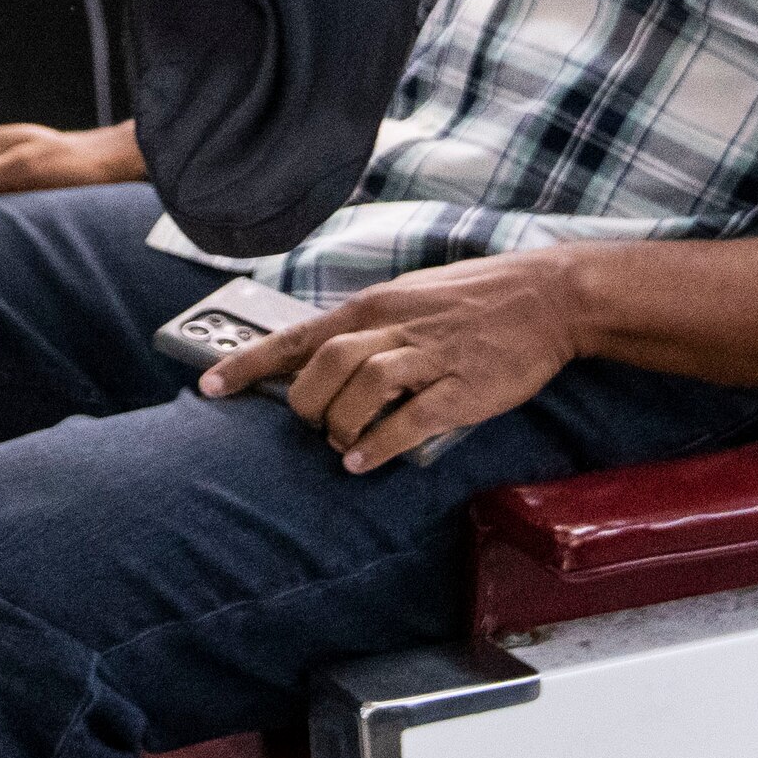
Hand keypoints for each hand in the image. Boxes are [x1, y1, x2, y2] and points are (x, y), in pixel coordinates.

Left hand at [201, 254, 588, 474]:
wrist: (548, 296)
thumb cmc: (475, 298)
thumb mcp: (409, 296)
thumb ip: (365, 327)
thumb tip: (320, 357)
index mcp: (375, 304)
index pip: (297, 336)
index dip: (249, 364)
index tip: (209, 387)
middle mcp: (394, 326)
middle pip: (323, 366)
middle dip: (305, 404)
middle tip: (312, 425)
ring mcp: (430, 356)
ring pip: (361, 389)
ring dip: (340, 425)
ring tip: (342, 444)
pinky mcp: (463, 387)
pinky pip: (410, 419)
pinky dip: (380, 443)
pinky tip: (364, 461)